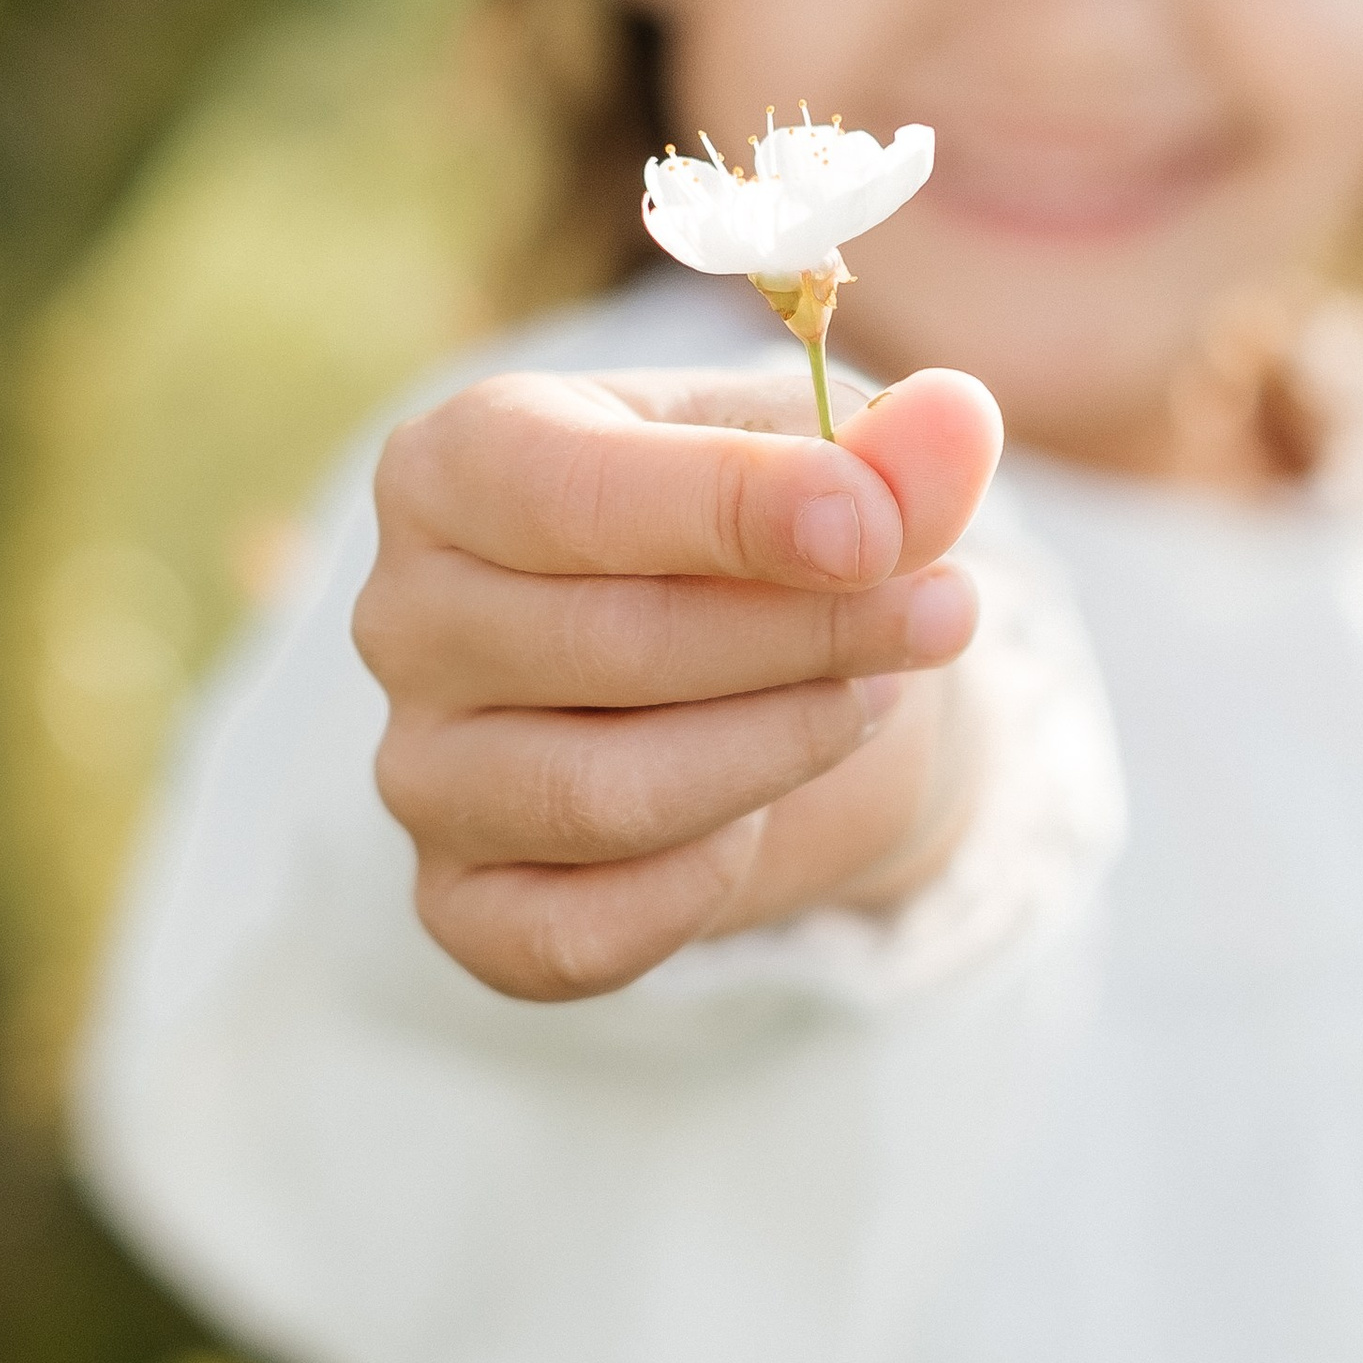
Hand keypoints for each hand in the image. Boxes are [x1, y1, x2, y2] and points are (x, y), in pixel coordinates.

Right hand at [354, 363, 1001, 1001]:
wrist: (731, 683)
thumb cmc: (754, 537)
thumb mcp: (825, 463)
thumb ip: (893, 453)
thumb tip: (957, 427)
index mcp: (456, 461)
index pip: (573, 491)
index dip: (739, 512)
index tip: (883, 535)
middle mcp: (405, 616)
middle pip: (610, 643)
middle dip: (808, 634)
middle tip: (940, 614)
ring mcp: (419, 770)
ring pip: (605, 797)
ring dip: (778, 752)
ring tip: (866, 698)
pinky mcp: (457, 904)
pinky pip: (579, 935)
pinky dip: (701, 885)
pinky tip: (758, 815)